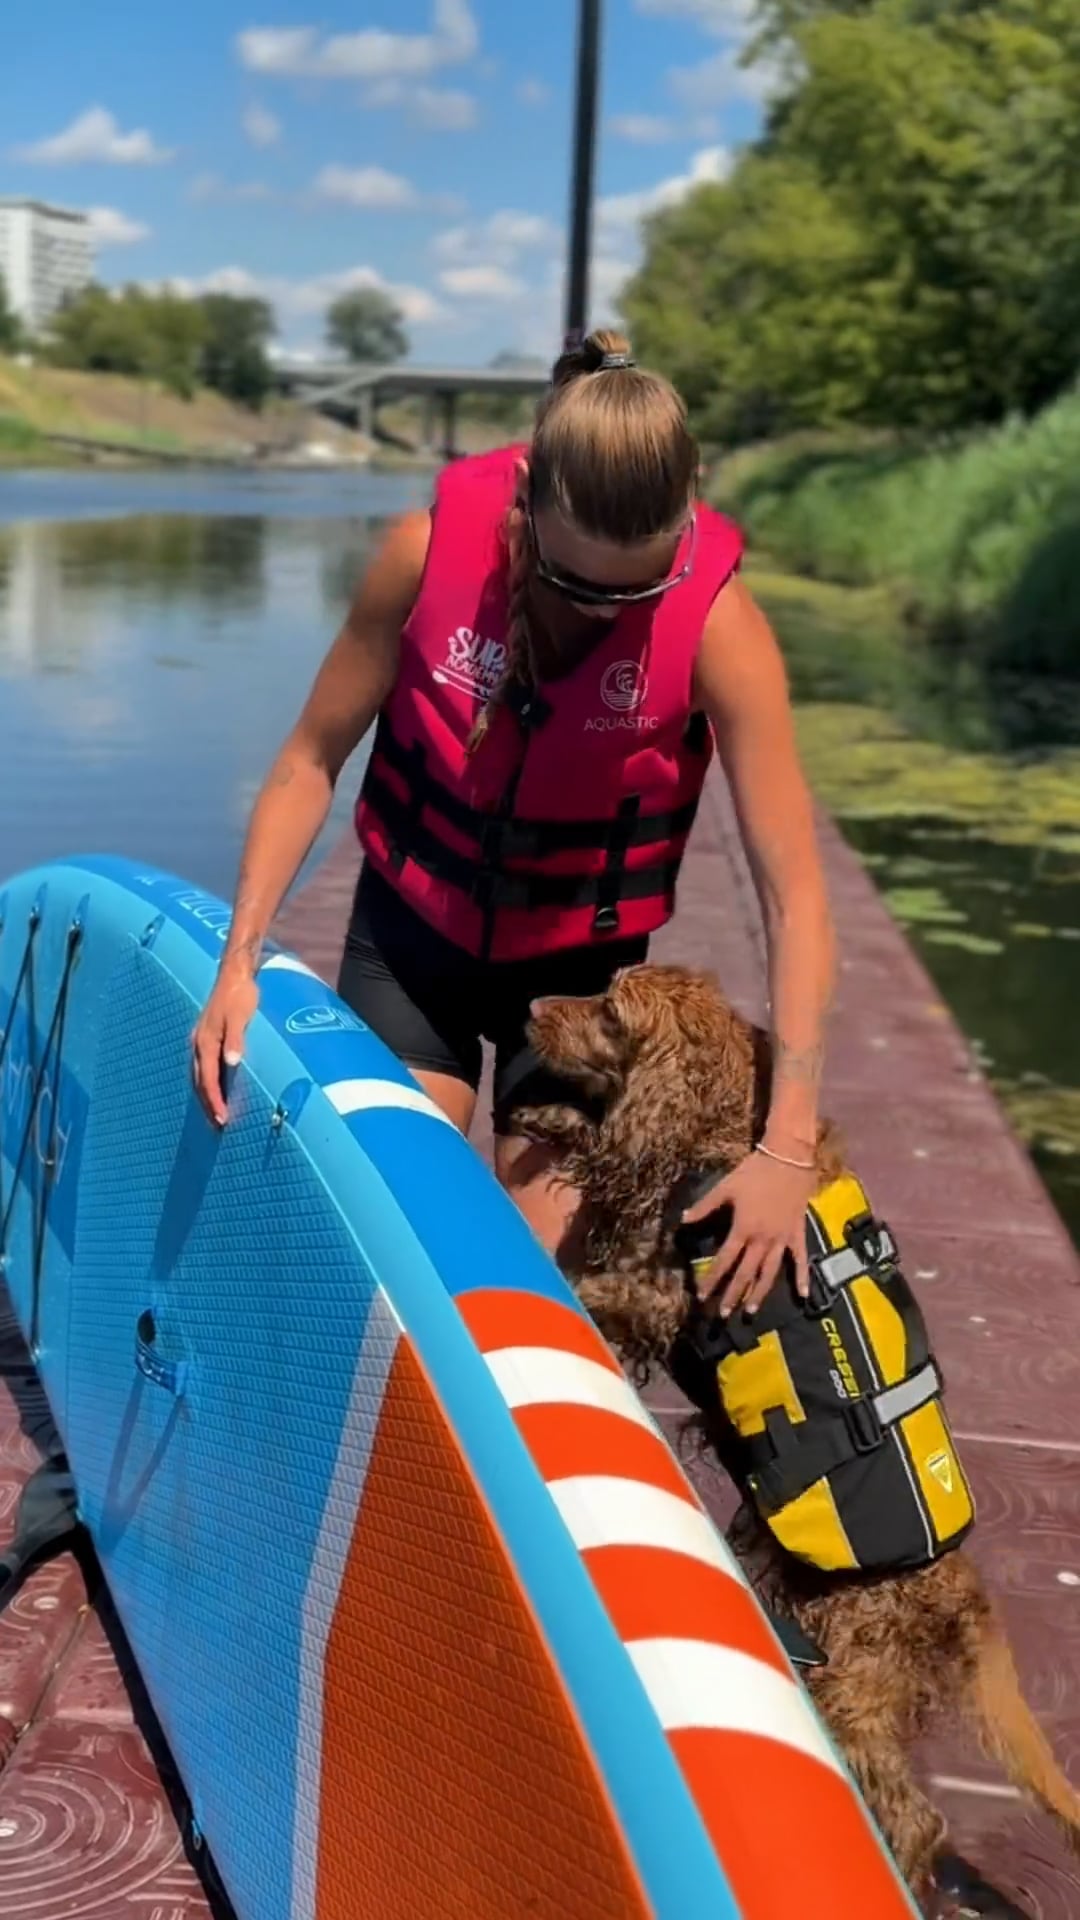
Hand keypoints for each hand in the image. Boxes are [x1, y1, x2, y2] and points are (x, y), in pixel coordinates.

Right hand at [191, 957, 259, 1126]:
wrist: (234, 975)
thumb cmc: (240, 995)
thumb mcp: (240, 1017)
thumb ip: (236, 1040)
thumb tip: (232, 1063)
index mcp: (205, 1043)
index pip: (209, 1081)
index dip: (215, 1102)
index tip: (223, 1120)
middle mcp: (199, 1044)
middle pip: (200, 1083)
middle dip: (208, 1105)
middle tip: (218, 1126)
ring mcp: (201, 1040)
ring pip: (200, 1076)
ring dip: (207, 1096)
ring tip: (216, 1113)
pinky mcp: (207, 1037)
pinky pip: (204, 1067)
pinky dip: (208, 1082)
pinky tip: (217, 1087)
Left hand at [682, 1148, 816, 1316]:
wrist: (788, 1158)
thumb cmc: (754, 1171)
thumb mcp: (726, 1187)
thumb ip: (705, 1206)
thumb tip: (683, 1219)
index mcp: (743, 1229)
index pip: (724, 1261)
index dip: (712, 1279)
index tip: (702, 1296)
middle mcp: (762, 1239)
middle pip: (745, 1273)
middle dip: (733, 1294)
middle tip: (723, 1314)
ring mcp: (782, 1238)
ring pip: (769, 1272)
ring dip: (759, 1292)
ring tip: (750, 1309)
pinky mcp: (798, 1233)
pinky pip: (800, 1259)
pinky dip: (802, 1277)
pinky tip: (803, 1295)